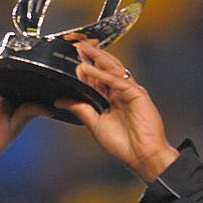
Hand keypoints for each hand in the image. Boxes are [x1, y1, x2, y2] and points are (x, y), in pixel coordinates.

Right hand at [0, 49, 49, 183]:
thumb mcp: (14, 128)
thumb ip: (28, 113)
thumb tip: (49, 107)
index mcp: (14, 104)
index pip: (27, 85)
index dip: (36, 75)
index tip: (50, 63)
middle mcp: (2, 95)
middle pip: (14, 74)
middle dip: (22, 62)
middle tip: (36, 47)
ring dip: (6, 58)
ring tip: (17, 44)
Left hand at [55, 40, 179, 182]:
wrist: (142, 156)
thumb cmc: (124, 144)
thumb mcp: (95, 124)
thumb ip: (80, 109)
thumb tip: (61, 101)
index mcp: (113, 100)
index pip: (97, 80)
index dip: (85, 69)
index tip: (72, 60)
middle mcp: (121, 93)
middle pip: (105, 69)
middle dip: (91, 57)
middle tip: (77, 45)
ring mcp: (130, 92)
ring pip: (112, 69)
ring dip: (96, 58)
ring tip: (82, 48)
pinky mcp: (137, 94)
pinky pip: (116, 81)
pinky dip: (102, 74)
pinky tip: (89, 68)